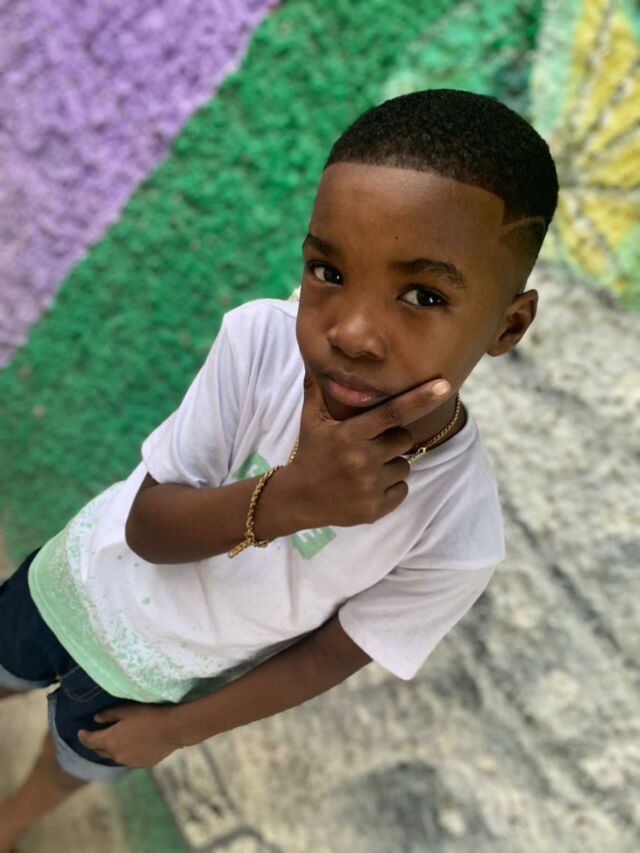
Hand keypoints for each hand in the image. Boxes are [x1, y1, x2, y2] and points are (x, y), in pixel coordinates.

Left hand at [77, 703, 179, 767]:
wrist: (172, 729)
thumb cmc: (149, 715)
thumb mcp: (127, 710)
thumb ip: (109, 715)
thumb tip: (96, 719)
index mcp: (110, 741)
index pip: (90, 741)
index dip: (83, 736)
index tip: (80, 732)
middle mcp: (116, 755)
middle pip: (100, 751)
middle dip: (96, 744)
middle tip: (97, 736)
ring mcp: (129, 762)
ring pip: (115, 757)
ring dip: (112, 750)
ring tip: (116, 741)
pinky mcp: (142, 765)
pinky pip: (129, 759)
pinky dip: (126, 752)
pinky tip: (134, 745)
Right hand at [286, 373, 451, 528]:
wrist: (298, 499)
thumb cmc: (310, 453)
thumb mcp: (310, 420)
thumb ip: (316, 389)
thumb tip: (311, 357)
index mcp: (350, 434)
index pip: (392, 412)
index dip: (420, 398)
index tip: (444, 385)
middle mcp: (362, 459)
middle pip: (404, 440)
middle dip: (393, 441)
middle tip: (371, 446)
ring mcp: (370, 486)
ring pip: (404, 466)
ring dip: (391, 466)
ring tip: (366, 469)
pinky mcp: (376, 509)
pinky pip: (402, 490)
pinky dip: (391, 488)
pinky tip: (368, 487)